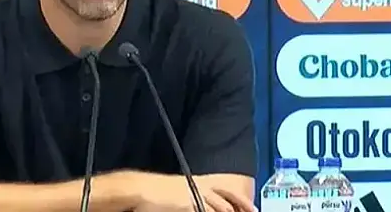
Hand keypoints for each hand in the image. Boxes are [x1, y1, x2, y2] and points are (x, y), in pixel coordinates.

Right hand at [131, 173, 255, 211]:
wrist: (139, 189)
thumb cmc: (152, 192)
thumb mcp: (175, 191)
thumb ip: (188, 195)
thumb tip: (196, 203)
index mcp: (196, 182)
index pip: (224, 189)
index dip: (240, 198)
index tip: (251, 206)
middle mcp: (198, 186)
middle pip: (227, 196)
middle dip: (243, 205)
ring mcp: (194, 195)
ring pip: (220, 207)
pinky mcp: (188, 204)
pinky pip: (207, 211)